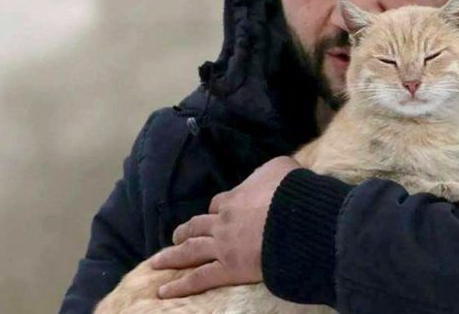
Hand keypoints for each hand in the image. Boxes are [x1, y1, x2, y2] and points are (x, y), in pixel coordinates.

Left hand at [150, 156, 301, 297]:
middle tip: (177, 236)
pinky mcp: (229, 269)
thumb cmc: (291, 191)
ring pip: (191, 250)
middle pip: (197, 226)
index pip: (217, 203)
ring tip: (160, 260)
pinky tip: (164, 291)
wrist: (297, 217)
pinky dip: (181, 286)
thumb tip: (272, 172)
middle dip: (185, 231)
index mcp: (235, 198)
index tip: (215, 213)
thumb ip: (269, 170)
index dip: (215, 209)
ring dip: (174, 255)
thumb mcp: (280, 167)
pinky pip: (200, 278)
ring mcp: (223, 246)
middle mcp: (223, 221)